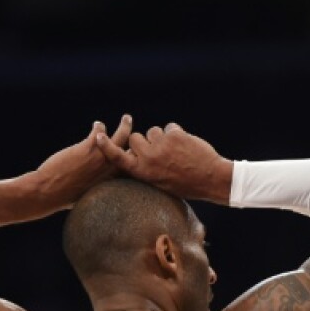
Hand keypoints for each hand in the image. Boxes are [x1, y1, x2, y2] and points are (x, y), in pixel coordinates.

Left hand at [28, 115, 133, 210]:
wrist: (48, 192)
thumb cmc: (63, 195)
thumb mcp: (87, 195)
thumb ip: (96, 186)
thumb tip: (95, 182)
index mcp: (111, 182)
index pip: (130, 167)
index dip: (135, 157)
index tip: (136, 150)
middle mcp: (110, 170)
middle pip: (130, 150)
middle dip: (135, 137)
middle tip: (135, 130)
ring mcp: (100, 159)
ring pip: (120, 137)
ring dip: (125, 126)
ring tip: (127, 118)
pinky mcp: (87, 149)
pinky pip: (100, 132)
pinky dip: (99, 126)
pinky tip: (97, 124)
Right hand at [94, 121, 233, 204]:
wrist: (210, 179)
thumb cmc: (185, 183)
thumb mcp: (160, 182)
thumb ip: (146, 167)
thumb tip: (134, 154)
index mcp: (143, 172)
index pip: (118, 158)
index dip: (108, 147)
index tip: (99, 137)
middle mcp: (149, 158)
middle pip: (135, 138)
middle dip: (144, 140)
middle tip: (158, 150)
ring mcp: (161, 146)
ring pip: (153, 131)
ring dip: (163, 137)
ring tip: (176, 151)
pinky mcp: (174, 135)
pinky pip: (170, 127)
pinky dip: (177, 133)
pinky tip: (186, 145)